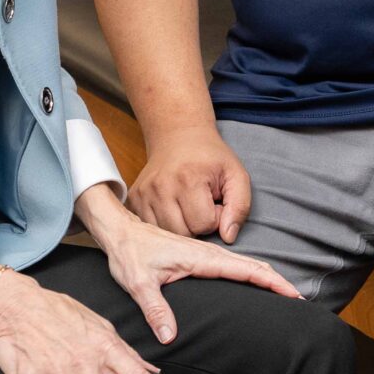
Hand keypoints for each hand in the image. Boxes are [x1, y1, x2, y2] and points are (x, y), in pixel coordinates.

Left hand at [85, 193, 299, 343]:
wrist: (119, 232)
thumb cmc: (129, 254)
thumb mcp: (137, 283)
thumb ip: (155, 309)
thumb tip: (170, 336)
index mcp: (200, 258)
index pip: (245, 269)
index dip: (270, 282)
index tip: (292, 294)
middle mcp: (207, 254)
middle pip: (252, 265)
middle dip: (277, 281)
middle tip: (299, 300)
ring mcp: (205, 254)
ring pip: (244, 264)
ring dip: (266, 277)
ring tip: (286, 293)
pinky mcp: (200, 257)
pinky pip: (233, 265)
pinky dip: (251, 273)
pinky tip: (255, 283)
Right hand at [126, 123, 252, 241]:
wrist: (178, 136)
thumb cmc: (210, 158)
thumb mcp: (236, 175)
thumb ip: (240, 206)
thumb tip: (228, 237)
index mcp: (188, 179)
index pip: (204, 224)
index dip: (215, 217)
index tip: (214, 202)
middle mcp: (161, 187)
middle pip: (183, 234)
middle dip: (197, 226)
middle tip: (201, 206)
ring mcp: (143, 194)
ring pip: (166, 235)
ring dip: (180, 227)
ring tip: (187, 207)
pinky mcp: (133, 199)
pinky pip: (151, 228)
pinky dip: (165, 224)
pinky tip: (172, 208)